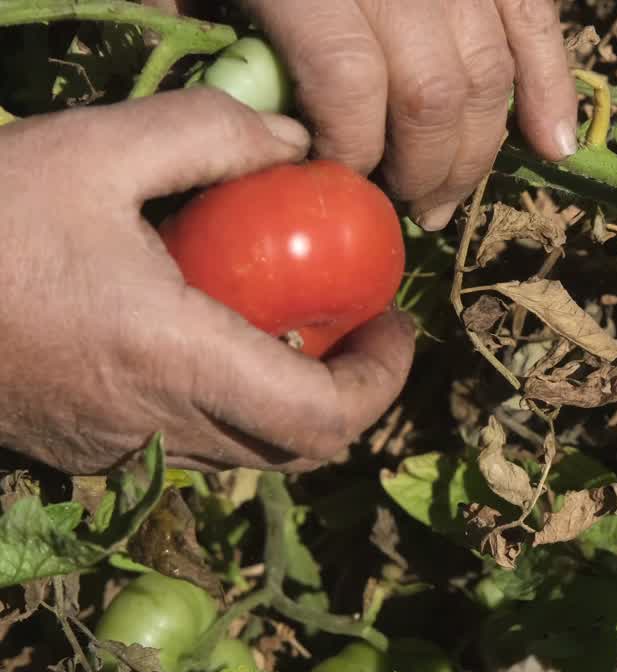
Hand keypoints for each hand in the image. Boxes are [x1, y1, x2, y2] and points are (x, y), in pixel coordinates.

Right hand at [0, 89, 415, 473]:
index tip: (397, 323)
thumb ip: (209, 136)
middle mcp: (151, 426)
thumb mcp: (95, 150)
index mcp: (170, 363)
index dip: (381, 379)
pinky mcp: (80, 447)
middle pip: (295, 448)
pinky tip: (213, 335)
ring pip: (244, 451)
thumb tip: (297, 143)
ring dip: (292, 398)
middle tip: (362, 325)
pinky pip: (187, 443)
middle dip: (351, 392)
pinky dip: (230, 403)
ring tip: (298, 325)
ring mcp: (112, 448)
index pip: (322, 418)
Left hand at [149, 0, 579, 230]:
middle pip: (431, 93)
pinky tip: (554, 147)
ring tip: (446, 198)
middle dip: (421, 170)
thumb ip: (195, 17)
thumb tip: (236, 104)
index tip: (337, 180)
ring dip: (475, 154)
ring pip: (489, 76)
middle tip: (401, 208)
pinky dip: (552, 88)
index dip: (352, 150)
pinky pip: (537, 25)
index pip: (349, 83)